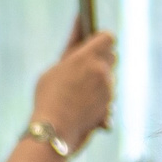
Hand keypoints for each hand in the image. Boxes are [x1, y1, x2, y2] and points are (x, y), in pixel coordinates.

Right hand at [30, 26, 116, 151]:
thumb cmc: (48, 97)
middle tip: (88, 62)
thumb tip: (78, 31)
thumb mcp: (54, 70)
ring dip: (101, 79)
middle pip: (112, 55)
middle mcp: (103, 71)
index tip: (95, 38)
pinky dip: (100, 97)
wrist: (55, 130)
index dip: (102, 37)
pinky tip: (84, 102)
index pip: (108, 37)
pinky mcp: (110, 105)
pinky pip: (109, 95)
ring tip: (82, 86)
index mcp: (88, 57)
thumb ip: (71, 54)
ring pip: (110, 77)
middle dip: (102, 58)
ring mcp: (109, 89)